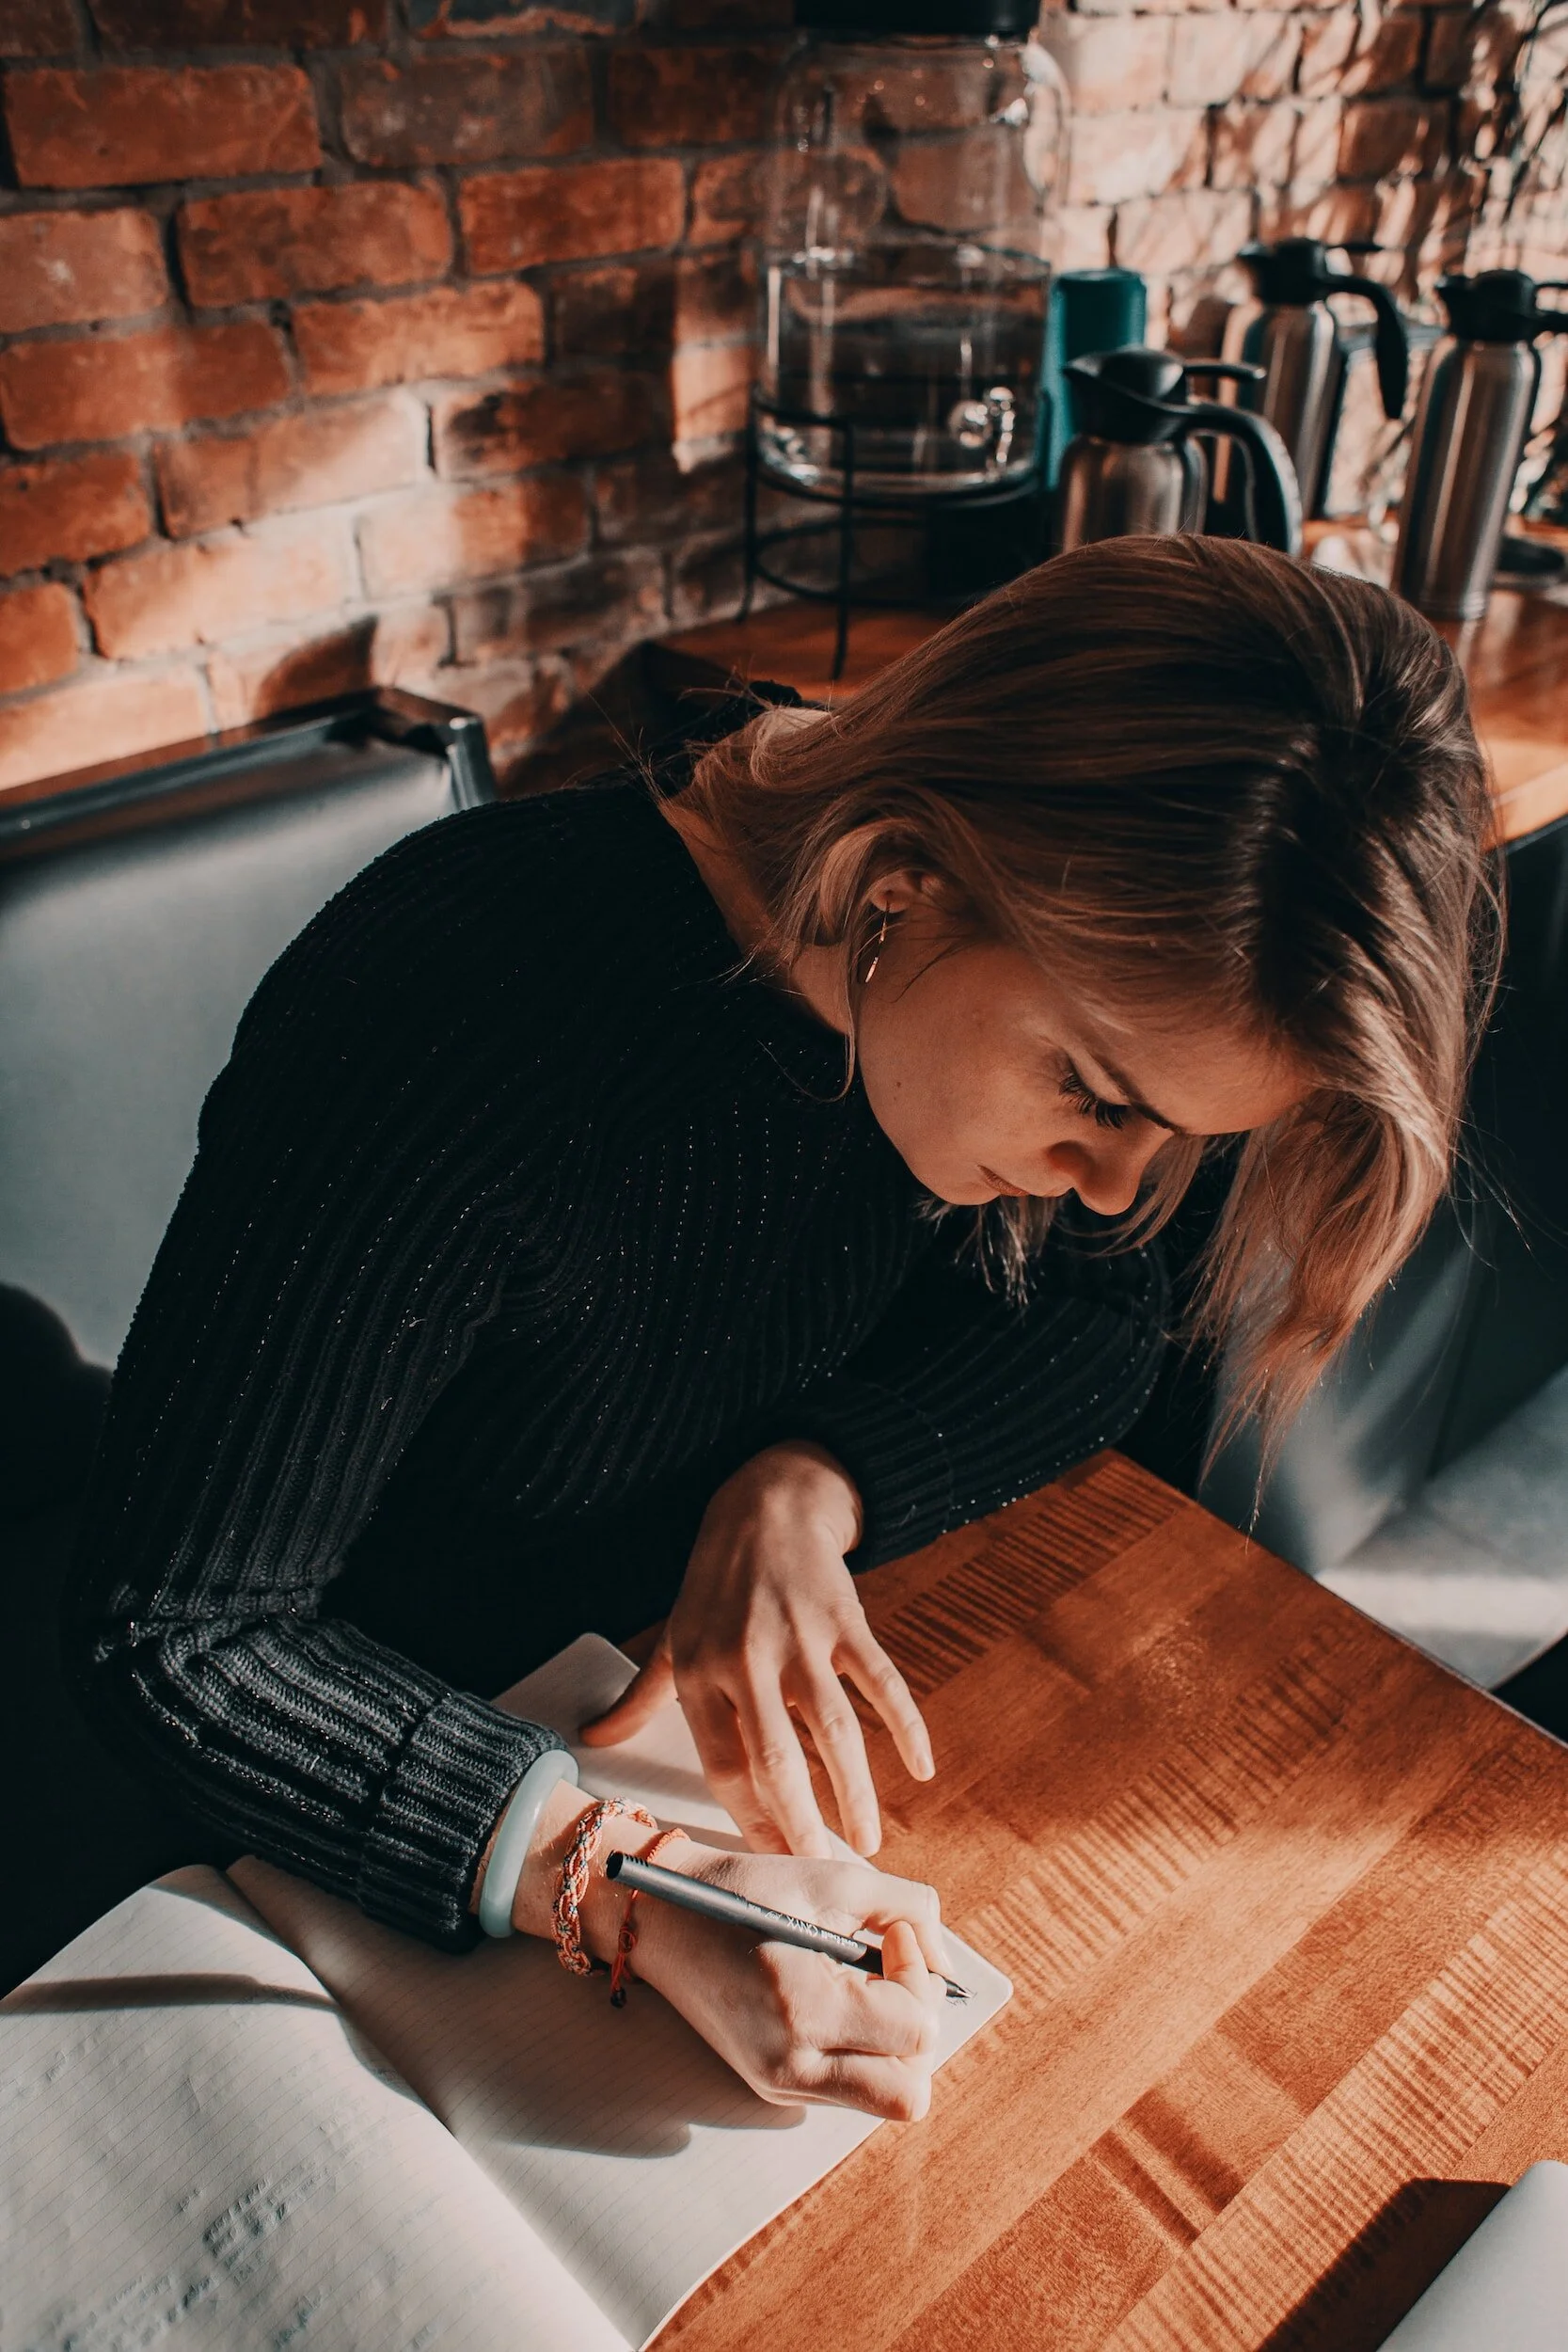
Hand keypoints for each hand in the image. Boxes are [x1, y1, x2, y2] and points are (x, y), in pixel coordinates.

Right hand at [478, 1784, 945, 2121]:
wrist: (660, 1916)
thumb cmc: (746, 1890)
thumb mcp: (834, 1879)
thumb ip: (909, 1909)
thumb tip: (946, 1963)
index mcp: (806, 2009)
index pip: (916, 2030)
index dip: (920, 1975)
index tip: (890, 1933)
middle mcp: (793, 2065)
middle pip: (909, 2094)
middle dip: (916, 2030)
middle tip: (888, 1973)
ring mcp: (779, 2084)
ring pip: (883, 2099)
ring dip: (892, 2045)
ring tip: (863, 1986)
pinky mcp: (771, 2086)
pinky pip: (848, 2087)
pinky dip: (861, 2050)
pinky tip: (835, 1999)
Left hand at [580, 1443, 933, 1857]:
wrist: (767, 1503)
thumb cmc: (714, 1583)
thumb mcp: (672, 1637)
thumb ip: (639, 1697)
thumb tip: (594, 1741)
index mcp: (700, 1672)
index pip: (723, 1764)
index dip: (750, 1820)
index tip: (770, 1865)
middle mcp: (747, 1659)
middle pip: (778, 1760)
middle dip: (802, 1824)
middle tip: (822, 1871)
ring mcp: (801, 1638)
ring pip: (835, 1730)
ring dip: (855, 1791)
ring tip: (869, 1840)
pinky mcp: (846, 1619)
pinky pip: (882, 1681)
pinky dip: (906, 1725)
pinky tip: (922, 1768)